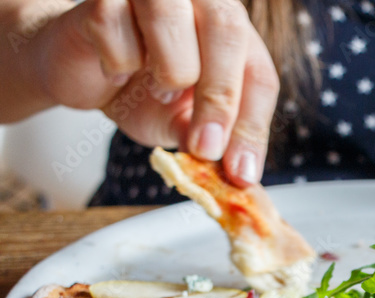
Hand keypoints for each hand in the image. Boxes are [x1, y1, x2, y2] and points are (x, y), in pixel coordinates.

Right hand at [26, 0, 278, 184]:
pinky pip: (114, 24)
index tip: (240, 173)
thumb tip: (236, 171)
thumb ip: (209, 139)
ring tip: (158, 92)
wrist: (84, 72)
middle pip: (227, 32)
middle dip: (220, 99)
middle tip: (205, 148)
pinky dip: (117, 60)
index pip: (259, 75)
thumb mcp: (182, 124)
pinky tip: (115, 70)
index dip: (253, 126)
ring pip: (173, 18)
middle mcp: (201, 2)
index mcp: (233, 33)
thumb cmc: (142, 92)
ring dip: (170, 71)